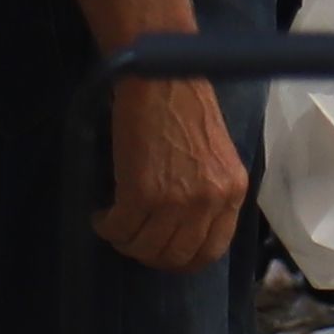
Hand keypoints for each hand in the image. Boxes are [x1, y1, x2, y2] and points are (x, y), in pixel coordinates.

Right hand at [99, 71, 249, 271]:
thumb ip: (208, 189)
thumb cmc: (184, 103)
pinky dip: (106, 227)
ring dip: (124, 241)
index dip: (182, 259)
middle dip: (149, 254)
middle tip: (131, 239)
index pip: (211, 249)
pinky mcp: (142, 194)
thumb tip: (185, 224)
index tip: (163, 253)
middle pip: (175, 255)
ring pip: (145, 247)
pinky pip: (120, 228)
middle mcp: (210, 201)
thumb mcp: (214, 154)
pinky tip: (101, 215)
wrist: (161, 74)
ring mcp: (177, 201)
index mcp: (232, 191)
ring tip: (113, 224)